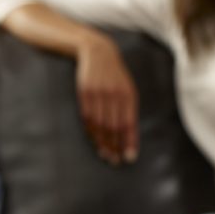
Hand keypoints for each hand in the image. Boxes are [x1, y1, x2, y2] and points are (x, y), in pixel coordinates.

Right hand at [75, 37, 138, 165]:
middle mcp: (114, 94)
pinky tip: (94, 140)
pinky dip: (91, 131)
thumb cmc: (115, 74)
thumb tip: (129, 135)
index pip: (129, 123)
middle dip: (115, 146)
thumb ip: (128, 108)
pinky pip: (88, 117)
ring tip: (105, 155)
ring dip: (102, 142)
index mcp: (128, 94)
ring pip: (100, 124)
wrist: (98, 52)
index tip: (129, 158)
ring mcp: (98, 93)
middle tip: (115, 161)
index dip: (129, 141)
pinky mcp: (84, 92)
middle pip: (114, 127)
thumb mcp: (127, 87)